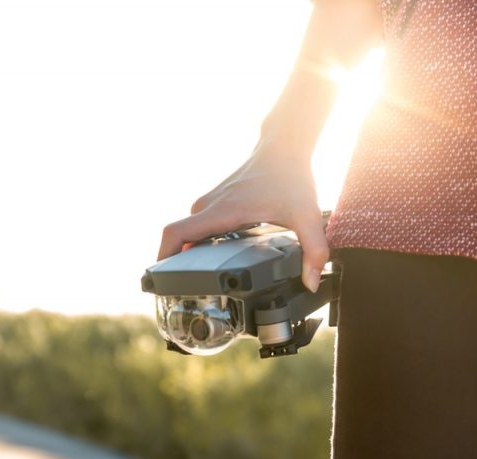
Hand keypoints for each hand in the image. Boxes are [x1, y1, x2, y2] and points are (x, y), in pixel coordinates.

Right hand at [158, 147, 328, 291]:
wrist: (283, 147)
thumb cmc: (291, 177)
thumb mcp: (307, 216)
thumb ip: (314, 250)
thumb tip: (310, 282)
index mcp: (222, 211)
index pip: (175, 233)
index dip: (162, 258)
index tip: (162, 280)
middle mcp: (208, 207)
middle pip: (177, 240)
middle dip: (176, 267)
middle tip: (187, 293)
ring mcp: (209, 203)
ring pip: (188, 234)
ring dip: (188, 256)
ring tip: (201, 282)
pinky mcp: (214, 203)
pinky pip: (197, 228)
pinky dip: (198, 245)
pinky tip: (213, 261)